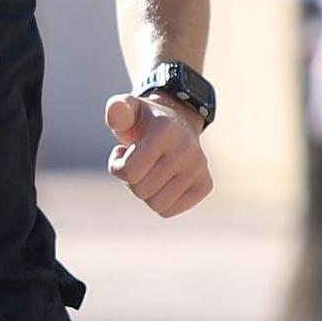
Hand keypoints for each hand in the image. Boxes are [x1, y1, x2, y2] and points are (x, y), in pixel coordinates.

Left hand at [104, 91, 212, 217]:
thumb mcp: (127, 110)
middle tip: (138, 162)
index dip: (118, 167)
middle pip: (141, 190)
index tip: (122, 153)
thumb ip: (117, 109)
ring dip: (146, 191)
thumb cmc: (144, 122)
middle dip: (132, 180)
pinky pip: (168, 211)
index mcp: (165, 129)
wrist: (176, 124)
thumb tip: (116, 112)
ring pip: (156, 204)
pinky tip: (162, 181)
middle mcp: (187, 148)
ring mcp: (199, 167)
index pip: (130, 171)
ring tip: (149, 171)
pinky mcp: (205, 185)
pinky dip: (159, 201)